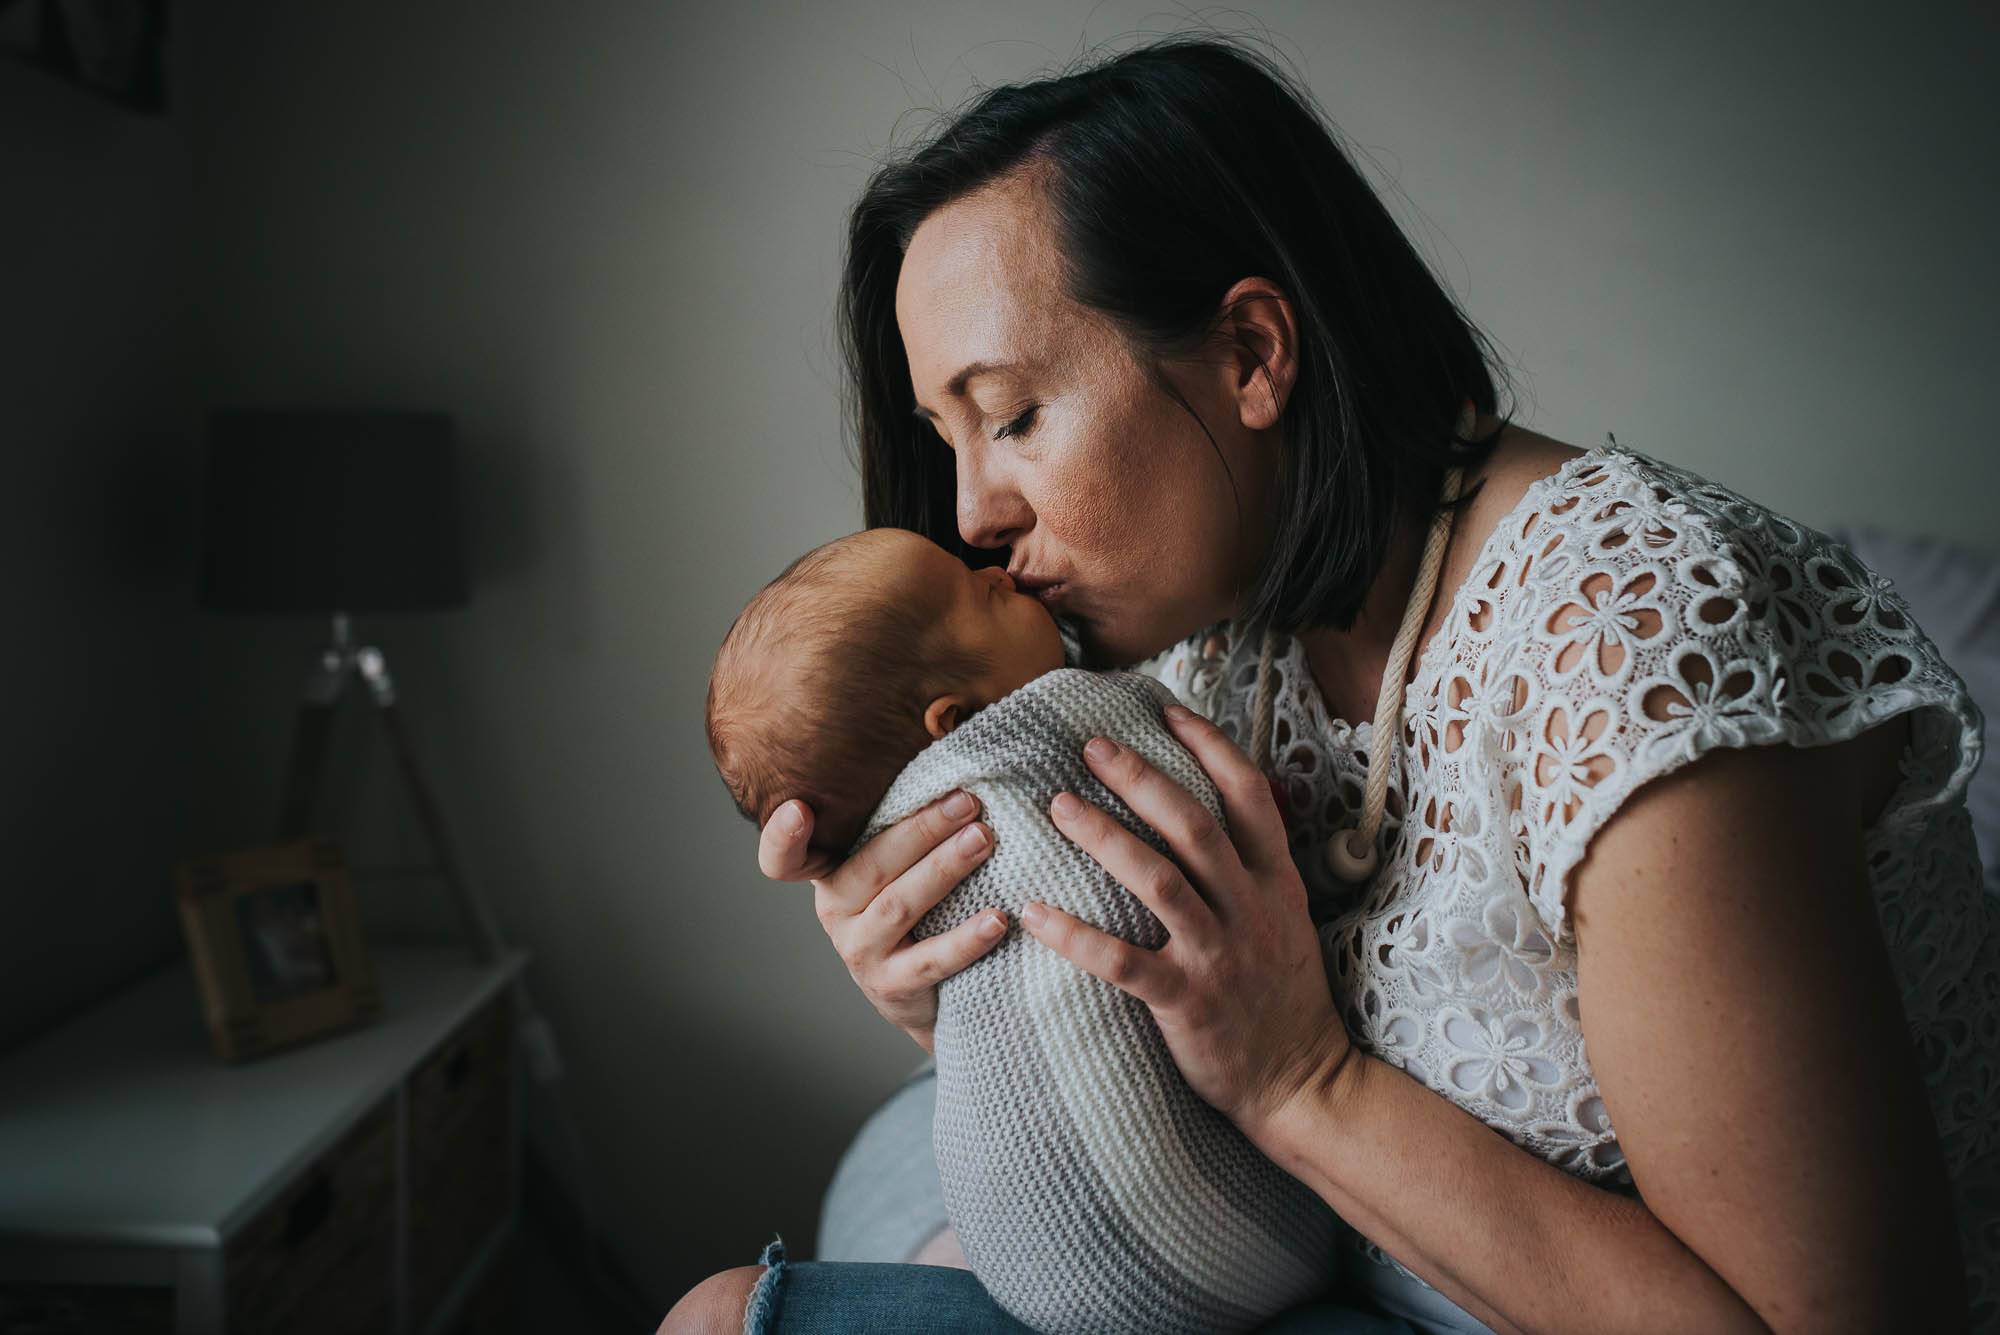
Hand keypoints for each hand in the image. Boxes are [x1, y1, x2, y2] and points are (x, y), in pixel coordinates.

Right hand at [758, 793, 1008, 1053]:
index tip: (798, 807)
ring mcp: (859, 951)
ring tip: (984, 840)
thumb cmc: (919, 910)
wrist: (928, 994)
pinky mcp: (891, 986)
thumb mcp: (898, 866)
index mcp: (831, 873)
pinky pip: (931, 959)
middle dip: (923, 828)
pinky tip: (997, 919)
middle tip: (968, 801)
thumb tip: (946, 745)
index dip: (783, 836)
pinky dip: (966, 939)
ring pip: (899, 904)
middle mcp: (836, 910)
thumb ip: (904, 821)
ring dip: (945, 868)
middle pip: (872, 865)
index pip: (786, 859)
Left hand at [1022, 705, 1351, 1136]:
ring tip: (1057, 806)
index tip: (1167, 712)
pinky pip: (1123, 962)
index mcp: (1276, 882)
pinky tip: (1033, 912)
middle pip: (1193, 826)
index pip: (1249, 796)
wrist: (1303, 1082)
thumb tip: (1213, 812)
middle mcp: (1250, 909)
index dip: (1209, 748)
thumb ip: (1253, 868)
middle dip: (1140, 778)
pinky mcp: (1188, 1003)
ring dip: (1104, 837)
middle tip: (1090, 746)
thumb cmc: (1283, 998)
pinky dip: (1075, 936)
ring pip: (1158, 881)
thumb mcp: (1287, 919)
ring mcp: (1219, 955)